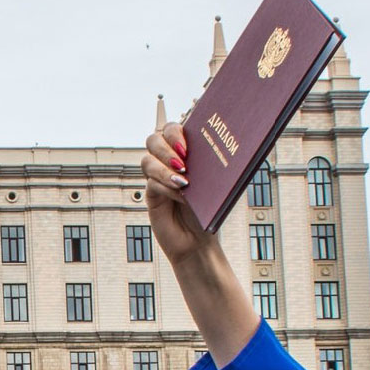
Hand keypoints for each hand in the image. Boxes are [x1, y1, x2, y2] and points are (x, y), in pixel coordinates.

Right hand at [139, 121, 218, 263]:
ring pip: (147, 160)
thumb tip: (222, 150)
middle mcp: (167, 161)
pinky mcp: (151, 195)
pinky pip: (152, 183)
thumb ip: (213, 167)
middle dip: (166, 147)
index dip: (175, 132)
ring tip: (183, 180)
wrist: (199, 240)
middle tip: (183, 162)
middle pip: (154, 139)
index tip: (186, 146)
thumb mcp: (215, 185)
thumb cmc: (208, 210)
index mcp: (184, 151)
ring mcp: (157, 177)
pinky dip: (166, 187)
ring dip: (164, 168)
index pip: (172, 129)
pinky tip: (181, 195)